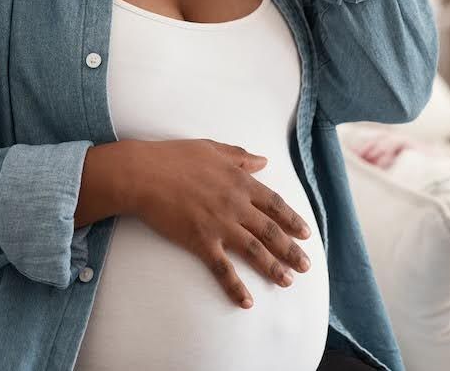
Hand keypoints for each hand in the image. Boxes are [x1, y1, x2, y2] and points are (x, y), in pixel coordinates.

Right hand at [127, 139, 313, 308]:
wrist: (143, 174)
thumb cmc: (174, 157)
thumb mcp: (212, 148)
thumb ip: (240, 156)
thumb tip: (263, 161)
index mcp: (240, 181)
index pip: (275, 204)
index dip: (292, 220)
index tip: (306, 233)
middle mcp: (235, 205)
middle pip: (271, 231)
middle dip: (291, 250)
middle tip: (306, 266)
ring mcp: (220, 225)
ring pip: (255, 251)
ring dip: (273, 268)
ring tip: (287, 282)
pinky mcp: (201, 241)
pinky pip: (223, 269)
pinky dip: (235, 287)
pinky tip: (246, 302)